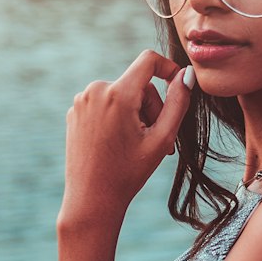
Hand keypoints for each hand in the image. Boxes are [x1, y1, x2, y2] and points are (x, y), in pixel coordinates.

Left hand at [58, 50, 194, 230]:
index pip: (148, 60)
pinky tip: (119, 145)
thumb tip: (187, 75)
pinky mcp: (74, 112)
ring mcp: (81, 101)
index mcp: (118, 94)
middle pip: (137, 84)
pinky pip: (104, 104)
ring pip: (122, 95)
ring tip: (138, 145)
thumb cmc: (129, 172)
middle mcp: (96, 90)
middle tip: (158, 140)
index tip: (179, 83)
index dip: (168, 68)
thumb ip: (178, 102)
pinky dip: (117, 118)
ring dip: (135, 114)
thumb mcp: (161, 138)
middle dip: (152, 107)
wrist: (91, 199)